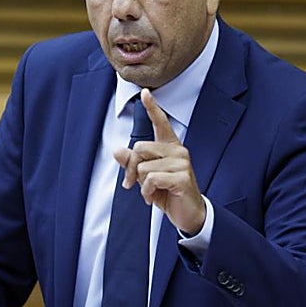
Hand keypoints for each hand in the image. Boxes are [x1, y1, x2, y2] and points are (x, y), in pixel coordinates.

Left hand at [112, 88, 205, 235]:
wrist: (188, 214)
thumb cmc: (168, 193)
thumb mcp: (145, 178)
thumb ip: (132, 163)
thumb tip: (117, 151)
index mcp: (169, 147)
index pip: (160, 123)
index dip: (152, 107)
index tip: (145, 93)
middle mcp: (177, 151)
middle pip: (140, 148)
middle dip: (131, 168)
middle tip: (132, 183)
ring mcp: (181, 163)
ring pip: (143, 166)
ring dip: (140, 184)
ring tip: (149, 192)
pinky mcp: (182, 177)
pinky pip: (151, 179)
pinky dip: (146, 191)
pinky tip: (152, 198)